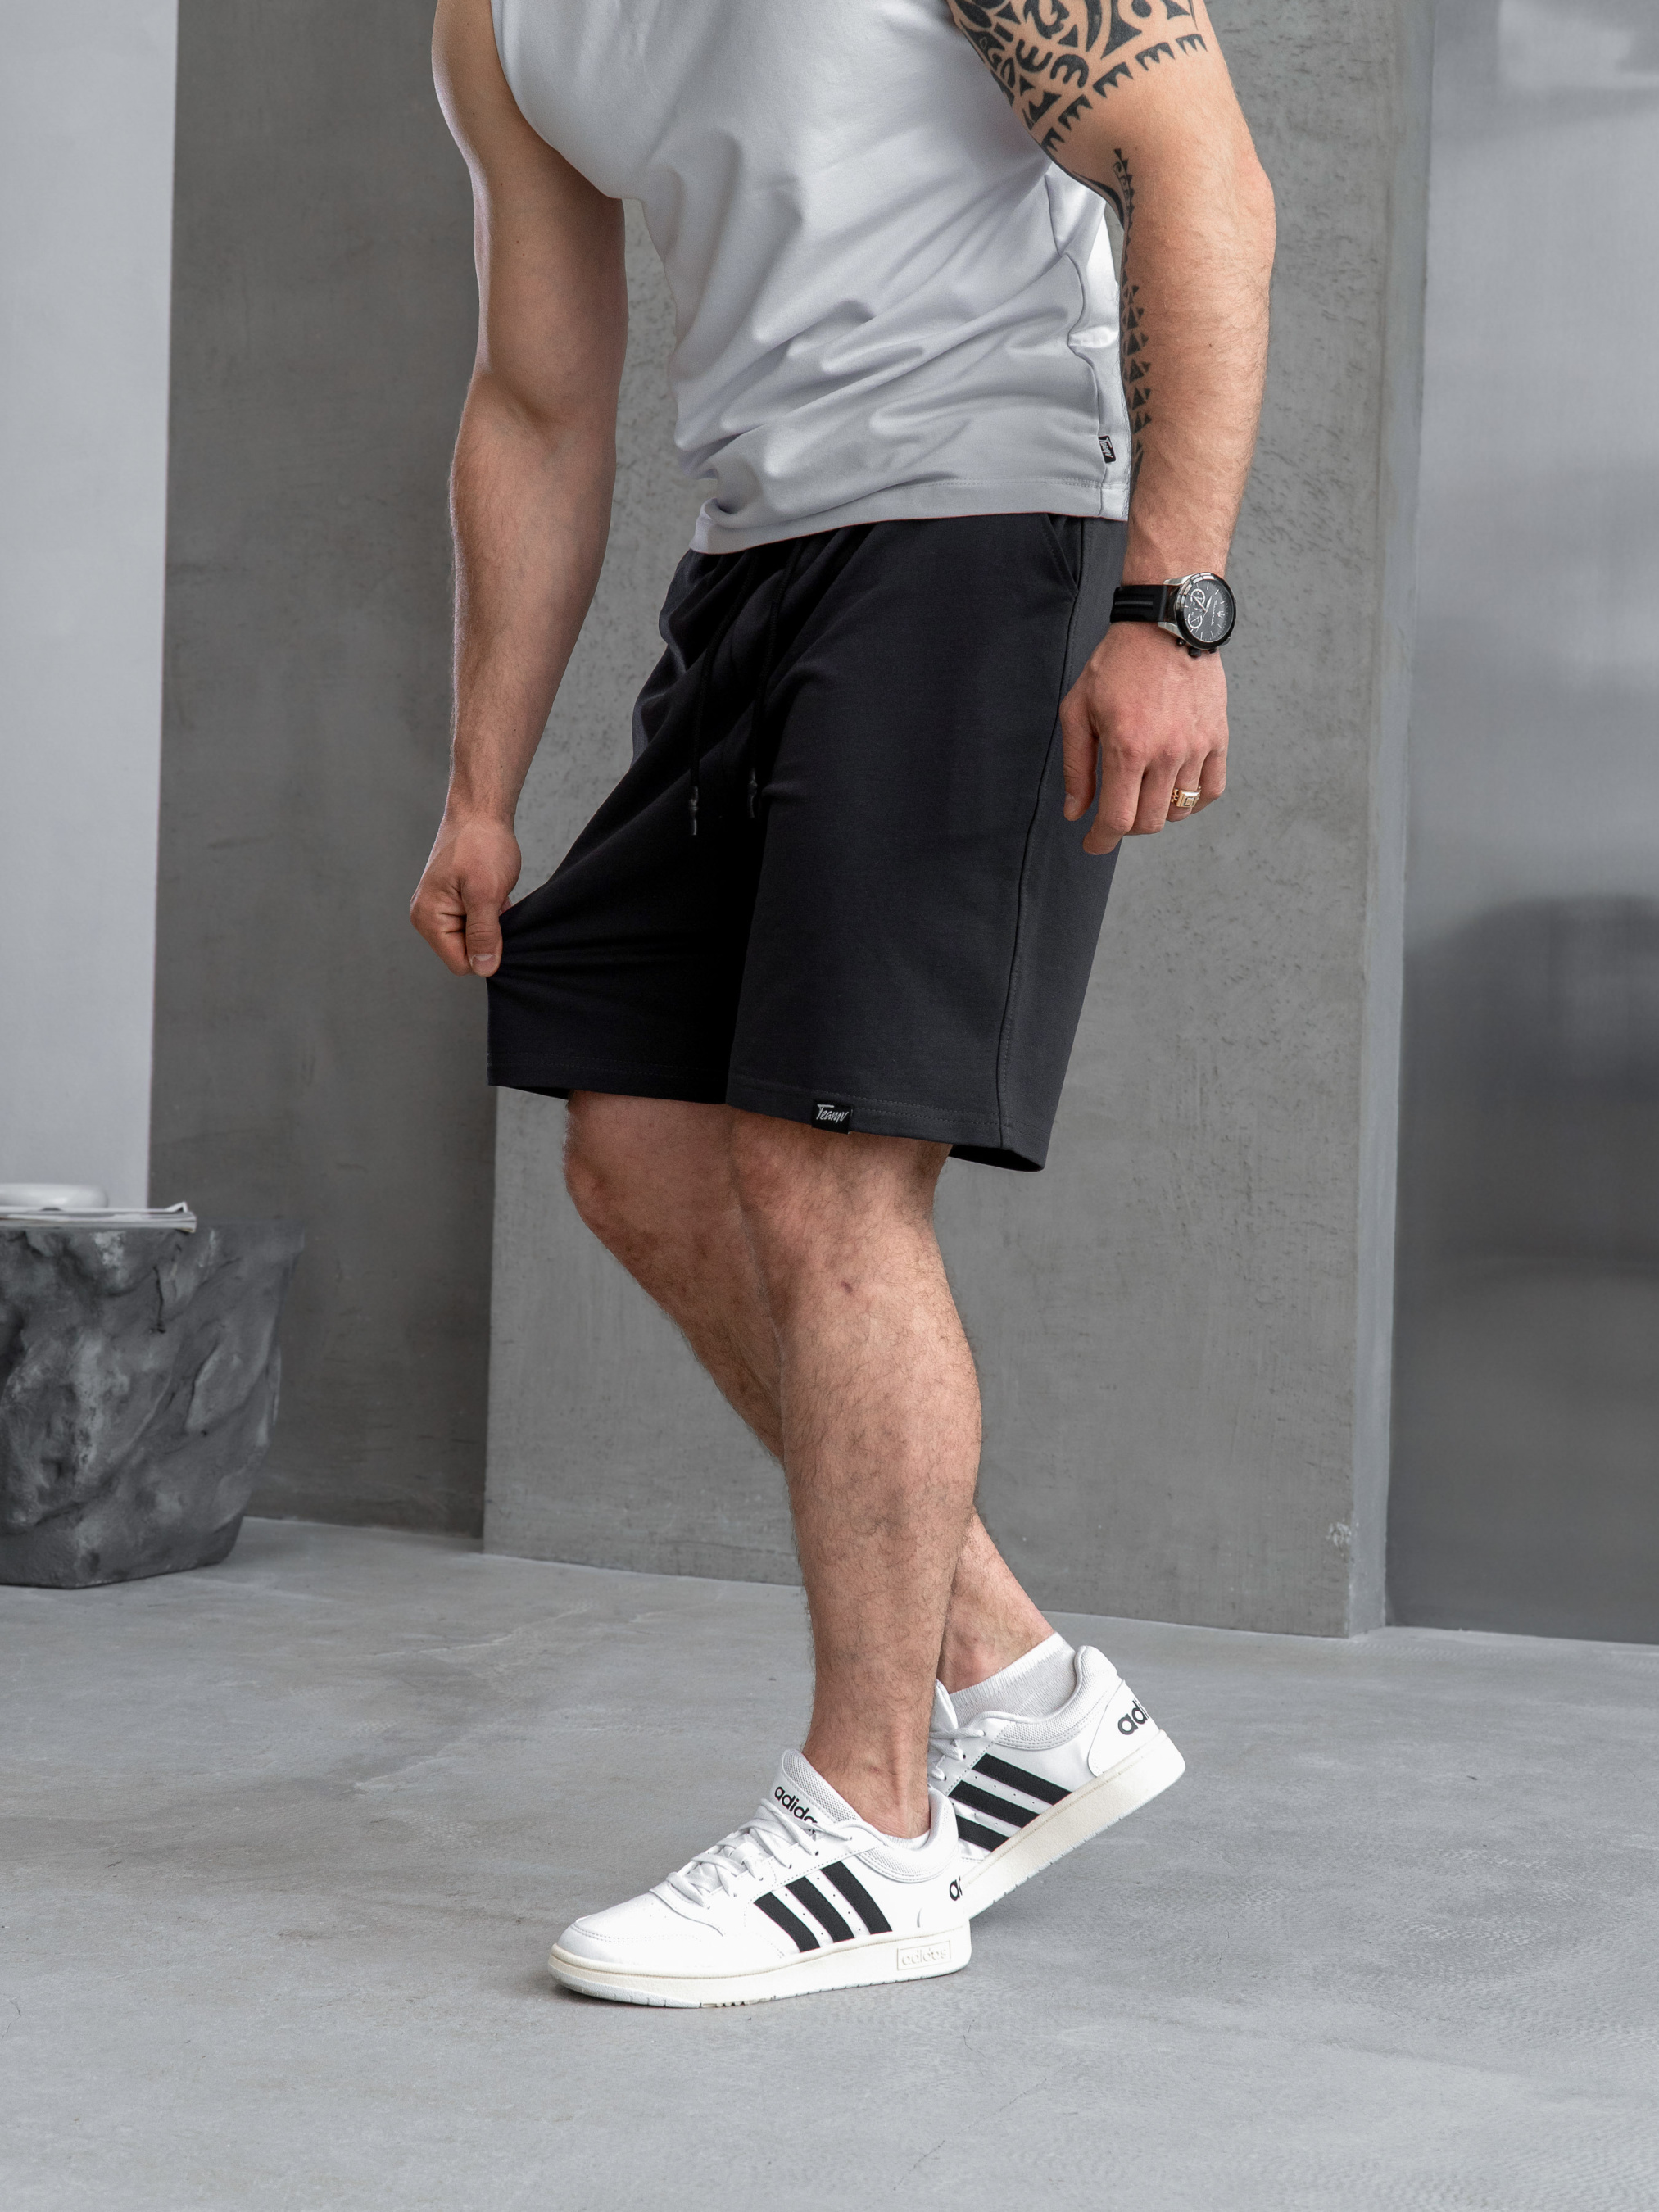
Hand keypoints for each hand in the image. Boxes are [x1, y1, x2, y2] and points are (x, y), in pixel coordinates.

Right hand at [410, 810, 521, 976]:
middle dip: (487, 936)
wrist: (480, 811)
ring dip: (491, 923)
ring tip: (492, 894)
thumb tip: (483, 968)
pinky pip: (476, 924)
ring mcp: (439, 909)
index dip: (485, 951)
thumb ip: (484, 934)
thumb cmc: (481, 844)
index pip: (461, 964)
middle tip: (494, 903)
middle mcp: (427, 917)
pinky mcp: (452, 902)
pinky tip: (494, 892)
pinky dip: (490, 913)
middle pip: (465, 953)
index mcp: (429, 918)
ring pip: (474, 939)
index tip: (496, 922)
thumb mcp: (486, 893)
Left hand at [1059, 621, 1228, 855]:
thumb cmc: (1115, 665)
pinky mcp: (1218, 737)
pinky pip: (1211, 790)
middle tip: (1114, 811)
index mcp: (1126, 748)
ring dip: (1157, 812)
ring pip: (1179, 810)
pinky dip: (1192, 801)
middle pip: (1149, 822)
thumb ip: (1076, 767)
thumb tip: (1075, 813)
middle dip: (1126, 827)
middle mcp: (1166, 752)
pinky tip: (1174, 790)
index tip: (1093, 844)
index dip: (1101, 841)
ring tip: (1141, 792)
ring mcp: (1196, 746)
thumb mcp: (1078, 711)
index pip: (1118, 819)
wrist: (1164, 624)